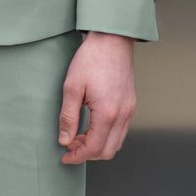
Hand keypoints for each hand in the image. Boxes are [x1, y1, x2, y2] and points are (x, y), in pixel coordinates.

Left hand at [58, 31, 135, 163]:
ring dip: (98, 145)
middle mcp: (122, 115)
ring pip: (116, 142)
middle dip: (87, 153)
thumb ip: (67, 116)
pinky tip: (92, 124)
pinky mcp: (130, 104)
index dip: (77, 156)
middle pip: (108, 151)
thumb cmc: (92, 59)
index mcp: (107, 114)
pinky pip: (121, 130)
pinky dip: (107, 135)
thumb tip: (64, 139)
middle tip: (70, 145)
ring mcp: (129, 110)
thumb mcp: (72, 87)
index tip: (65, 155)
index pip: (94, 148)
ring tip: (79, 135)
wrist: (112, 39)